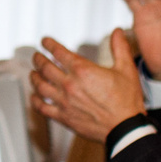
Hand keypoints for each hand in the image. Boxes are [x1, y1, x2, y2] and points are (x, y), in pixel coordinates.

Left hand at [31, 30, 147, 143]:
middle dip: (38, 59)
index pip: (58, 52)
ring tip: (33, 73)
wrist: (125, 129)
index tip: (45, 41)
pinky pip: (41, 107)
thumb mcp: (126, 70)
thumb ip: (119, 48)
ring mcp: (64, 102)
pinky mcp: (63, 117)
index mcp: (83, 71)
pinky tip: (34, 96)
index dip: (48, 44)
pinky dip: (34, 100)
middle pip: (44, 67)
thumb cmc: (127, 102)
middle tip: (36, 56)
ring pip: (39, 85)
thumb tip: (117, 32)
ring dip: (34, 77)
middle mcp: (69, 85)